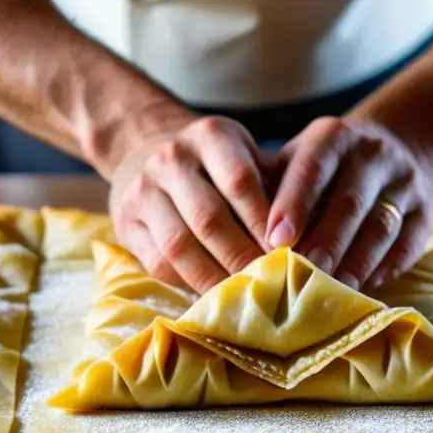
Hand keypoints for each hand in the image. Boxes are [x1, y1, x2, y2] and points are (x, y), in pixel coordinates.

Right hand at [108, 116, 272, 292]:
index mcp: (211, 136)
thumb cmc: (218, 165)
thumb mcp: (248, 158)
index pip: (240, 181)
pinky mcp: (125, 222)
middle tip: (269, 286)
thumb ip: (275, 190)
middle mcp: (172, 158)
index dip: (263, 223)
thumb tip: (307, 244)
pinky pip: (157, 263)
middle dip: (242, 257)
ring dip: (215, 279)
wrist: (147, 150)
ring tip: (243, 297)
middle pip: (209, 218)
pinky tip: (212, 295)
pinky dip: (188, 284)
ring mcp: (143, 190)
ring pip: (180, 246)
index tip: (287, 254)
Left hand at [266, 117, 432, 290]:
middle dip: (324, 244)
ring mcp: (405, 180)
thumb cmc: (319, 169)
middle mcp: (373, 152)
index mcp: (332, 136)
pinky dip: (386, 269)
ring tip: (331, 294)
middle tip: (302, 279)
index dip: (294, 204)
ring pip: (380, 226)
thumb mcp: (291, 163)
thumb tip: (236, 240)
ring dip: (355, 264)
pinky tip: (364, 289)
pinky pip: (409, 243)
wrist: (390, 148)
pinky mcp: (427, 209)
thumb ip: (268, 191)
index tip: (275, 241)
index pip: (313, 167)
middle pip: (349, 203)